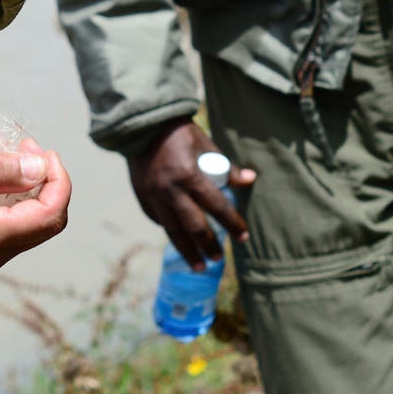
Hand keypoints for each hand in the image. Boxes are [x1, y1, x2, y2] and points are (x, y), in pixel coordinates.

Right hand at [0, 143, 71, 276]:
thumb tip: (40, 169)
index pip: (50, 215)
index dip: (59, 180)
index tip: (42, 151)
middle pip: (43, 221)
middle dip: (41, 179)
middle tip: (21, 146)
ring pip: (23, 223)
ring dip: (19, 184)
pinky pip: (2, 228)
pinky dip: (2, 197)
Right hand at [128, 119, 255, 268]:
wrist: (143, 127)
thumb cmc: (180, 133)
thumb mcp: (206, 145)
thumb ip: (227, 167)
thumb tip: (250, 181)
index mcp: (190, 176)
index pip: (217, 206)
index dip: (232, 223)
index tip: (244, 237)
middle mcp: (171, 191)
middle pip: (194, 227)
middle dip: (209, 245)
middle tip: (219, 258)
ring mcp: (154, 197)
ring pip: (173, 232)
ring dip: (188, 251)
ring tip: (199, 266)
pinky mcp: (143, 199)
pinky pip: (159, 221)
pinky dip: (171, 231)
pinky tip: (180, 240)